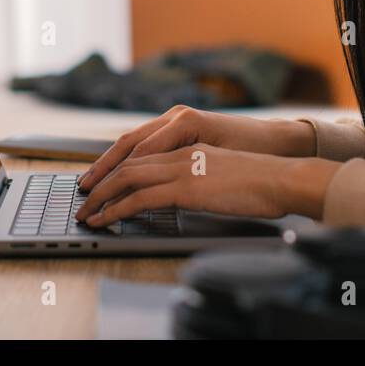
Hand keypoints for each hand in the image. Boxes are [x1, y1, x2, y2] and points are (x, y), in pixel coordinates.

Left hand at [74, 144, 341, 224]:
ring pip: (128, 177)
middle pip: (127, 160)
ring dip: (102, 196)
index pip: (140, 151)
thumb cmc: (260, 180)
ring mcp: (182, 167)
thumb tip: (183, 191)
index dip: (115, 166)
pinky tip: (107, 220)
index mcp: (188, 145)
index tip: (99, 180)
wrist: (282, 177)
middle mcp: (180, 151)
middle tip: (82, 197)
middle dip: (100, 180)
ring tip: (86, 213)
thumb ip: (197, 176)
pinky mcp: (186, 187)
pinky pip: (141, 197)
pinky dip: (118, 209)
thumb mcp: (221, 172)